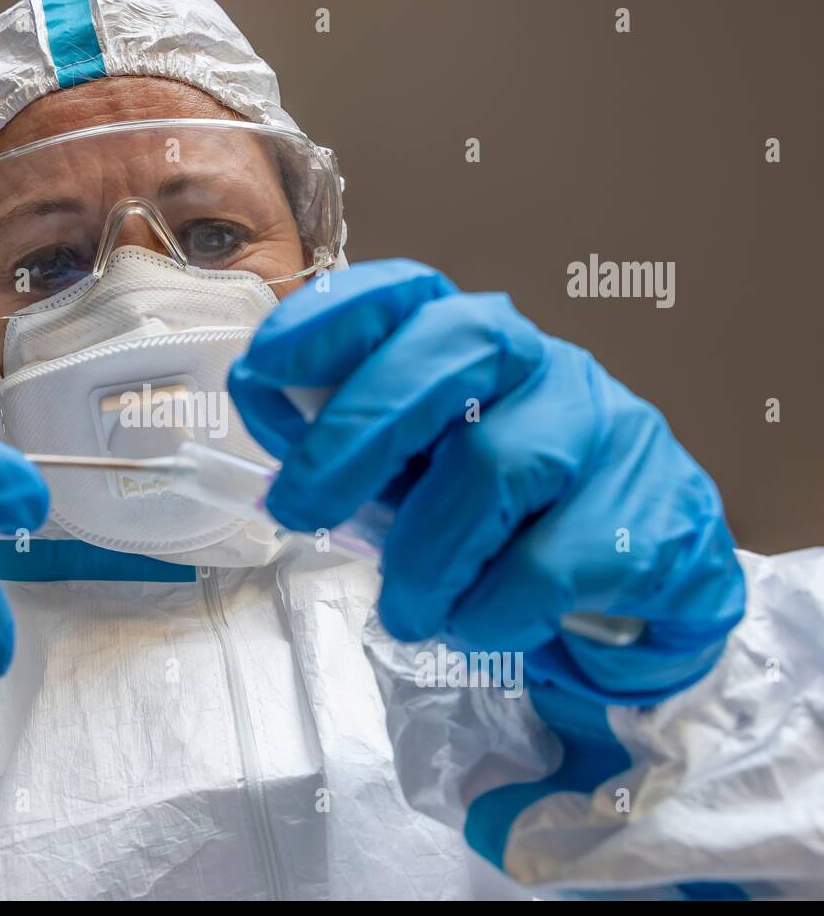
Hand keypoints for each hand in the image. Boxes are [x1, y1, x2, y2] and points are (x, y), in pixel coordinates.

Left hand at [229, 260, 744, 703]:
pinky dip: (489, 610)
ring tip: (407, 611)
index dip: (328, 320)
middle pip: (453, 352)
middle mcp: (545, 364)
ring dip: (423, 557)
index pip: (406, 293)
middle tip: (298, 509)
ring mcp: (610, 429)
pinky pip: (546, 564)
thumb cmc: (505, 521)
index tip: (261, 370)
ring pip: (495, 465)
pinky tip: (481, 623)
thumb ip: (353, 442)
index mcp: (474, 343)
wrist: (641, 593)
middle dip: (354, 433)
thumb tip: (265, 413)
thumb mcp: (418, 472)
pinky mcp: (654, 512)